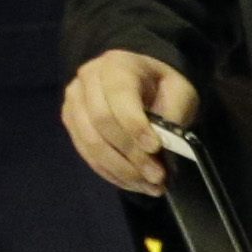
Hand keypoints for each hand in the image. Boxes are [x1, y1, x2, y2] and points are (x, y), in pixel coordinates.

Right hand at [63, 47, 193, 193]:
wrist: (139, 80)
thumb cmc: (161, 85)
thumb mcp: (180, 91)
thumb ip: (174, 115)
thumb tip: (167, 149)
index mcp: (117, 65)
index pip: (119, 95)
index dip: (135, 125)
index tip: (156, 149)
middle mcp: (87, 79)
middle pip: (101, 121)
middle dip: (130, 154)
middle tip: (157, 176)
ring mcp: (74, 101)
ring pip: (90, 142)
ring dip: (120, 170)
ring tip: (149, 186)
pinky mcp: (71, 122)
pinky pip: (86, 154)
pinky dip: (110, 173)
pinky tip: (132, 183)